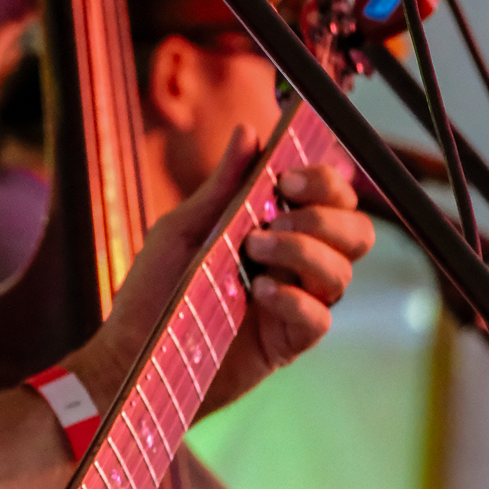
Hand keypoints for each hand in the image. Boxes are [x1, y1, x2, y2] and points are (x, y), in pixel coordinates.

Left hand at [68, 130, 373, 414]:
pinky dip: (297, 299)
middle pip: (356, 232)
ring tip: (254, 252)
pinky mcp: (287, 343)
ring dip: (303, 251)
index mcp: (275, 230)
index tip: (286, 180)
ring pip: (342, 271)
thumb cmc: (153, 293)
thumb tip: (250, 132)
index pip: (331, 198)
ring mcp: (295, 305)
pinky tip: (261, 292)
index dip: (323, 182)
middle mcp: (294, 265)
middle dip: (325, 216)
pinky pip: (321, 317)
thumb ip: (223, 186)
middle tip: (275, 219)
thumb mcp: (184, 230)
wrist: (133, 355)